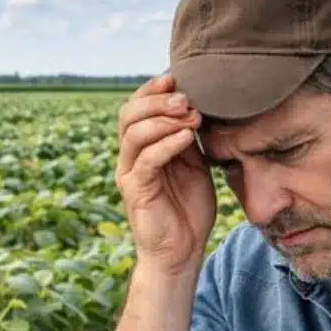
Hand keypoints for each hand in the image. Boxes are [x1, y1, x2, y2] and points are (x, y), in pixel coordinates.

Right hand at [114, 73, 216, 275]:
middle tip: (186, 97)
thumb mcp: (195, 165)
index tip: (179, 77)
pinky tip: (185, 137)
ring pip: (133, 133)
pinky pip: (146, 161)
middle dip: (156, 100)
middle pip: (129, 114)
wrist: (182, 252)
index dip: (153, 89)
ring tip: (189, 114)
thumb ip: (190, 137)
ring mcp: (130, 174)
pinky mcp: (135, 192)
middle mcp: (130, 157)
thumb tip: (202, 105)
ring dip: (162, 119)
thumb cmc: (189, 210)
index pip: (137, 107)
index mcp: (142, 147)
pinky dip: (166, 144)